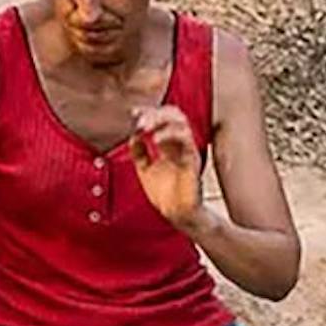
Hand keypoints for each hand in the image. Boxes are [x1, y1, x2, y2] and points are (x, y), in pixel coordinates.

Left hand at [129, 104, 206, 233]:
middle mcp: (180, 145)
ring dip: (160, 120)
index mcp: (169, 145)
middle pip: (173, 115)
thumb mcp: (144, 168)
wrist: (176, 213)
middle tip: (139, 120)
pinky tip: (154, 141)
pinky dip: (168, 135)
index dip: (148, 112)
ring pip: (181, 122)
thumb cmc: (165, 194)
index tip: (133, 113)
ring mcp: (187, 151)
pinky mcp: (192, 161)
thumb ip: (139, 151)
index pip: (163, 118)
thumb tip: (133, 135)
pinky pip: (185, 140)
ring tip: (144, 127)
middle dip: (154, 113)